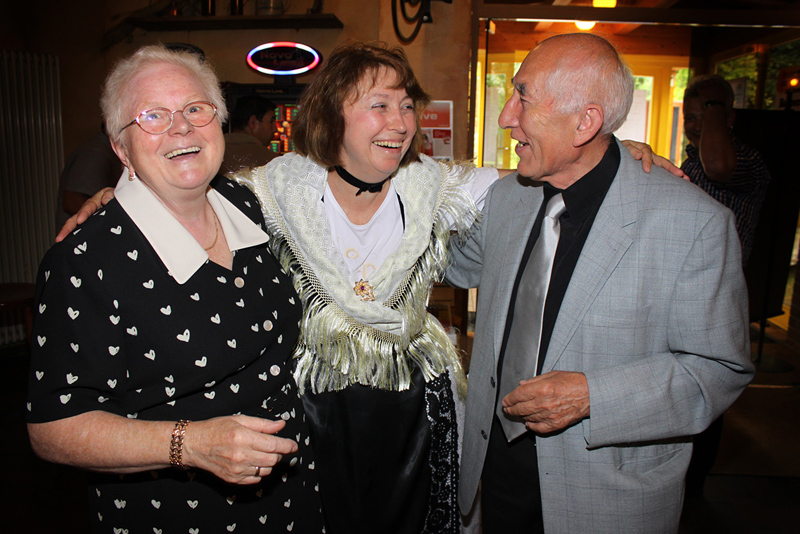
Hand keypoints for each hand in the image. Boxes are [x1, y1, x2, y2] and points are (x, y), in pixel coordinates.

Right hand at [55, 187, 114, 241]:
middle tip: (60, 237)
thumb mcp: (114, 194)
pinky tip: (70, 246)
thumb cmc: (116, 199)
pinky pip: (81, 233)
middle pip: (75, 219)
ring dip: (67, 234)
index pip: (88, 207)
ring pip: (75, 227)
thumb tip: (105, 200)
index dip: (84, 213)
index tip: (80, 220)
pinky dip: (75, 239)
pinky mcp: (89, 228)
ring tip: (59, 242)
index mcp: (94, 202)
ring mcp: (87, 220)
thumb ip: (110, 195)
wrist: (120, 205)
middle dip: (67, 228)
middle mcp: (87, 211)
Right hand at [182, 415, 297, 484]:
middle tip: (275, 446)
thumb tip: (281, 425)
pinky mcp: (233, 479)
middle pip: (273, 459)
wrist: (194, 445)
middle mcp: (241, 456)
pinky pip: (256, 479)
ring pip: (266, 470)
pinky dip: (259, 471)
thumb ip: (262, 424)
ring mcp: (237, 470)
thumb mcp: (239, 420)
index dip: (288, 446)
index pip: (274, 445)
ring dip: (270, 462)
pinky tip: (253, 462)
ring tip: (262, 453)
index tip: (294, 446)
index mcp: (243, 438)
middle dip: (279, 453)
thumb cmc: (215, 429)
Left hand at [501, 370, 589, 434]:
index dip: (509, 399)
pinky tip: (529, 423)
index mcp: (542, 389)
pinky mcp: (556, 424)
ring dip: (520, 416)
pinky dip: (532, 426)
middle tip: (507, 409)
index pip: (518, 395)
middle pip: (520, 409)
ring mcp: (550, 415)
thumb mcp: (552, 374)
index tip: (505, 401)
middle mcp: (544, 403)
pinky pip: (539, 428)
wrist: (591, 394)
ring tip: (517, 414)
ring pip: (528, 418)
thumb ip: (535, 381)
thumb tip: (522, 385)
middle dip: (510, 409)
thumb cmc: (574, 382)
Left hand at [621, 140, 685, 178]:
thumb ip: (630, 150)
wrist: (614, 151)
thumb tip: (639, 156)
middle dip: (671, 168)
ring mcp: (652, 162)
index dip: (647, 161)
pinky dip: (669, 177)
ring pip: (664, 166)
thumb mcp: (622, 147)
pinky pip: (661, 172)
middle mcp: (649, 155)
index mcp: (642, 148)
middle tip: (681, 175)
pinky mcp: (651, 169)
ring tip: (686, 179)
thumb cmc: (618, 151)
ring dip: (675, 172)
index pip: (646, 154)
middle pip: (662, 161)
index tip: (647, 170)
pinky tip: (679, 182)